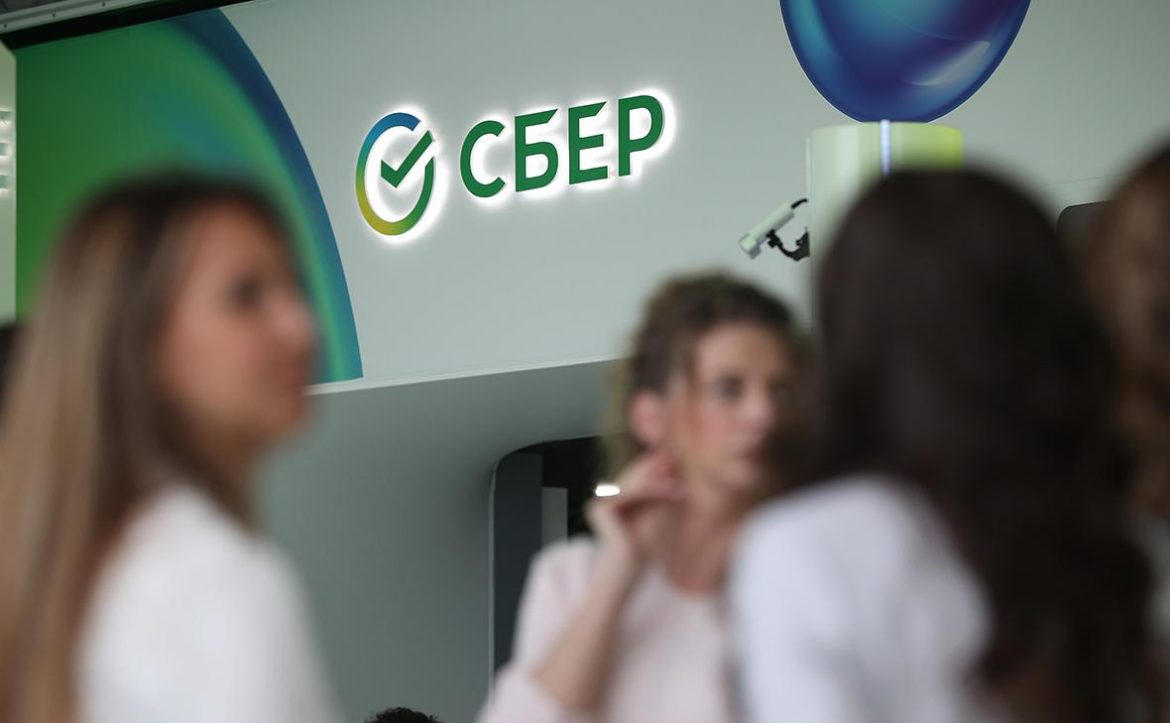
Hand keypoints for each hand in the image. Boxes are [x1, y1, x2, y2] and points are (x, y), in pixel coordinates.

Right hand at [587, 450, 681, 580]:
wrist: (623, 579)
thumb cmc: (640, 555)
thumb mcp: (656, 518)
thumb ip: (660, 496)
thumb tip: (673, 468)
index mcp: (614, 503)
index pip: (636, 479)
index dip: (655, 467)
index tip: (677, 458)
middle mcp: (604, 501)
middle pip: (633, 477)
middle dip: (657, 467)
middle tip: (676, 456)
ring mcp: (599, 504)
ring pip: (634, 484)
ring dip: (659, 480)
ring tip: (679, 477)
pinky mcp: (600, 509)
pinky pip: (632, 494)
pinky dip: (654, 491)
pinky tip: (674, 491)